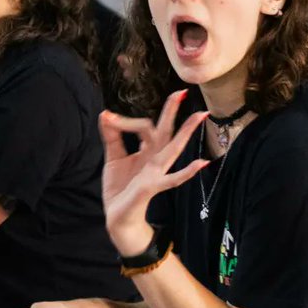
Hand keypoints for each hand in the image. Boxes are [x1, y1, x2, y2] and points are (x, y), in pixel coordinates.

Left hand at [99, 90, 208, 254]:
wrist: (117, 217)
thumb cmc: (120, 187)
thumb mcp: (113, 158)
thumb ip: (112, 137)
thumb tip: (105, 114)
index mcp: (146, 151)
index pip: (143, 127)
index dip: (125, 121)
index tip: (107, 117)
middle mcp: (154, 159)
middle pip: (165, 131)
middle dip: (172, 112)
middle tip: (182, 91)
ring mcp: (156, 172)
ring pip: (172, 149)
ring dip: (186, 133)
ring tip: (200, 116)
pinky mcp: (153, 187)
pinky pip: (173, 179)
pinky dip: (187, 172)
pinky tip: (202, 164)